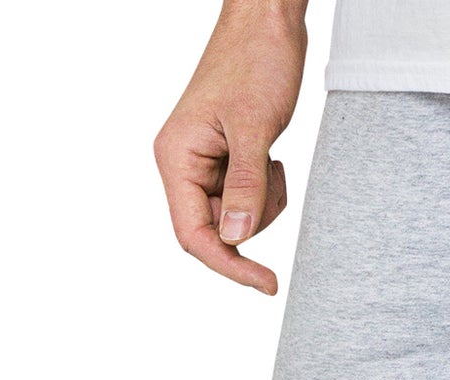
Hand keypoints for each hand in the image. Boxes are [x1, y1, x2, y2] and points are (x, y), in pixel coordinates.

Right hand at [153, 0, 308, 293]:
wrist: (268, 22)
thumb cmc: (256, 59)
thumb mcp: (256, 129)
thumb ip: (246, 186)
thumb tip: (237, 238)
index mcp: (176, 157)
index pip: (193, 234)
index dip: (229, 264)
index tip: (266, 283)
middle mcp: (184, 163)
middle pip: (218, 230)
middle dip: (253, 219)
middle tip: (273, 177)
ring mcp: (205, 163)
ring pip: (237, 218)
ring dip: (264, 203)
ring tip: (272, 161)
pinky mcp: (227, 158)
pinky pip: (247, 198)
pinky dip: (266, 190)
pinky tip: (272, 157)